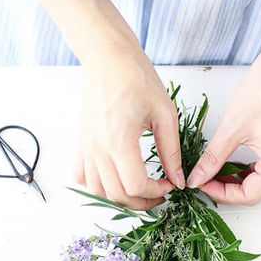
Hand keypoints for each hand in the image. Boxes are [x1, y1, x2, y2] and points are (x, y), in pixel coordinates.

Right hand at [74, 47, 184, 209]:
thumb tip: (178, 179)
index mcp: (119, 141)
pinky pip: (82, 176)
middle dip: (143, 202)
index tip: (170, 185)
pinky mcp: (82, 143)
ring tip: (140, 192)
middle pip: (117, 195)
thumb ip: (171, 152)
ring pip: (98, 191)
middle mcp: (97, 148)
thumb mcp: (165, 114)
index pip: (136, 186)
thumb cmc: (137, 78)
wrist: (108, 58)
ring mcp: (86, 147)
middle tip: (160, 195)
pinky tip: (114, 180)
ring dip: (120, 198)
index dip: (157, 192)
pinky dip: (97, 186)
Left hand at [187, 54, 260, 205]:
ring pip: (256, 182)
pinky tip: (227, 162)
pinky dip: (242, 170)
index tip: (202, 185)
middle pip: (253, 193)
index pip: (249, 196)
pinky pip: (259, 168)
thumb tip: (197, 178)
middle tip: (205, 180)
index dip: (223, 195)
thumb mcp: (231, 130)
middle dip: (227, 189)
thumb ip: (212, 159)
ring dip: (234, 181)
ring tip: (213, 172)